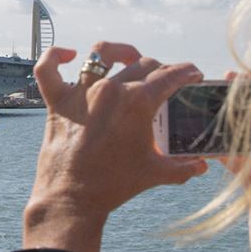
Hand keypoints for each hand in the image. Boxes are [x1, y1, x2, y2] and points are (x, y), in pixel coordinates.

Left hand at [23, 42, 207, 251]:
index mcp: (138, 103)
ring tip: (130, 58)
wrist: (74, 199)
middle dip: (161, 69)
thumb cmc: (115, 185)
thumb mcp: (156, 174)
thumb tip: (202, 165)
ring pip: (102, 54)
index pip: (170, 76)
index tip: (193, 75)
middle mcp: (111, 90)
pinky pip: (48, 69)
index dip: (187, 72)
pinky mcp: (57, 102)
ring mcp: (81, 93)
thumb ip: (184, 167)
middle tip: (167, 81)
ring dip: (121, 52)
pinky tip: (69, 55)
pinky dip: (56, 56)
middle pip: (143, 64)